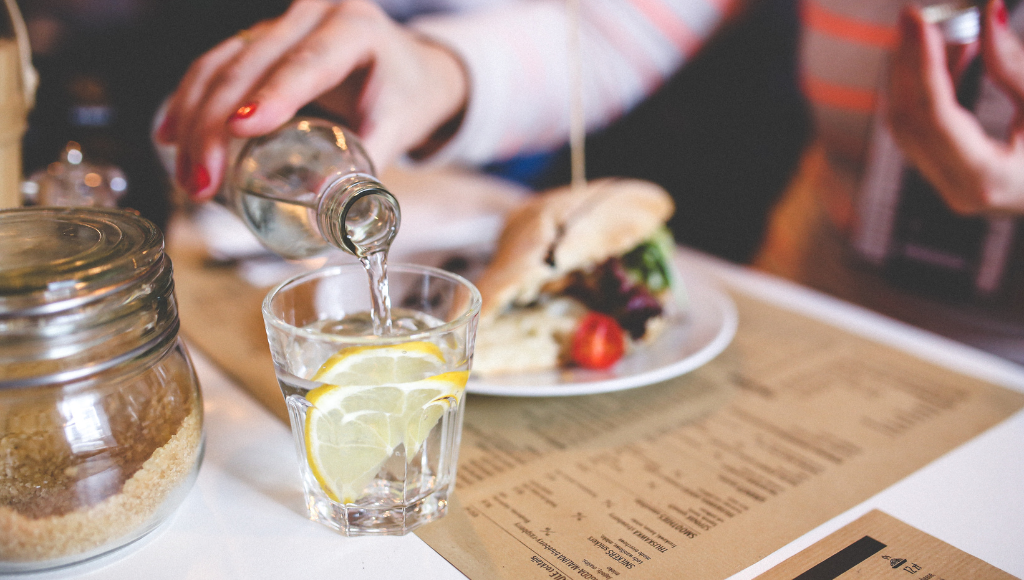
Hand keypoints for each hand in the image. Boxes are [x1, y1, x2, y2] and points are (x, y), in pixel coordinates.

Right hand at [156, 0, 467, 199]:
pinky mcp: (259, 39)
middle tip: (203, 181)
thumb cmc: (406, 97)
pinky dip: (190, 102)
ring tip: (189, 177)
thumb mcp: (398, 127)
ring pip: (222, 63)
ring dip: (194, 120)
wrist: (409, 69)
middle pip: (251, 63)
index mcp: (355, 27)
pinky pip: (215, 65)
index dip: (273, 95)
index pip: (309, 61)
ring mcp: (281, 23)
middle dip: (216, 125)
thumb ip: (369, 167)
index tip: (241, 130)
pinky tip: (171, 136)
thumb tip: (334, 218)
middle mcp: (314, 14)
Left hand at [887, 0, 1023, 214]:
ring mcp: (949, 187)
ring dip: (912, 74)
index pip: (937, 116)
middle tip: (912, 17)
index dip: (924, 65)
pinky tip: (949, 54)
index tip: (920, 23)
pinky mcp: (949, 177)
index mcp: (988, 177)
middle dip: (908, 64)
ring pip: (908, 125)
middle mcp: (959, 188)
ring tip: (931, 29)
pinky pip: (921, 130)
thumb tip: (988, 12)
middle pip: (911, 119)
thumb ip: (1015, 65)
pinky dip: (926, 91)